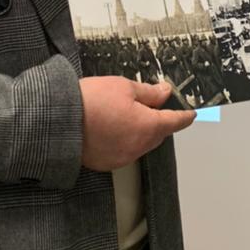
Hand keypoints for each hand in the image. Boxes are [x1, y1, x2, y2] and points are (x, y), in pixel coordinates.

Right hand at [79, 76, 194, 170]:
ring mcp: (123, 157)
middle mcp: (139, 147)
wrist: (59, 121)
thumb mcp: (124, 87)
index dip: (184, 115)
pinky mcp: (107, 162)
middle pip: (158, 134)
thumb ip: (149, 92)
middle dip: (158, 121)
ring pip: (140, 143)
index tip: (191, 113)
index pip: (175, 122)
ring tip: (122, 113)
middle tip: (150, 105)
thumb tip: (165, 93)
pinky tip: (110, 128)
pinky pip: (123, 151)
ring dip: (139, 131)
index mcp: (148, 127)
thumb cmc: (90, 102)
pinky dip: (123, 140)